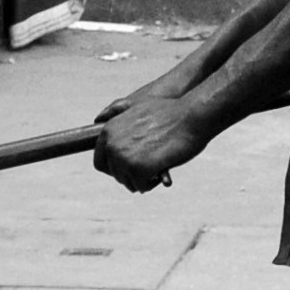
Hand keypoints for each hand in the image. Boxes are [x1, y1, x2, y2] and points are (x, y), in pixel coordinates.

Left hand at [95, 62, 208, 191]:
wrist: (191, 117)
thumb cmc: (170, 111)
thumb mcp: (138, 104)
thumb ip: (117, 110)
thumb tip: (99, 116)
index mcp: (108, 130)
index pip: (100, 161)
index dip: (115, 167)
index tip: (129, 167)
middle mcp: (112, 145)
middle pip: (114, 173)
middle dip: (129, 174)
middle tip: (147, 170)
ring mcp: (124, 157)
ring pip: (126, 181)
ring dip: (140, 180)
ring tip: (155, 171)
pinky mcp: (139, 169)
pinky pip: (140, 186)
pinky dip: (150, 184)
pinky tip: (160, 174)